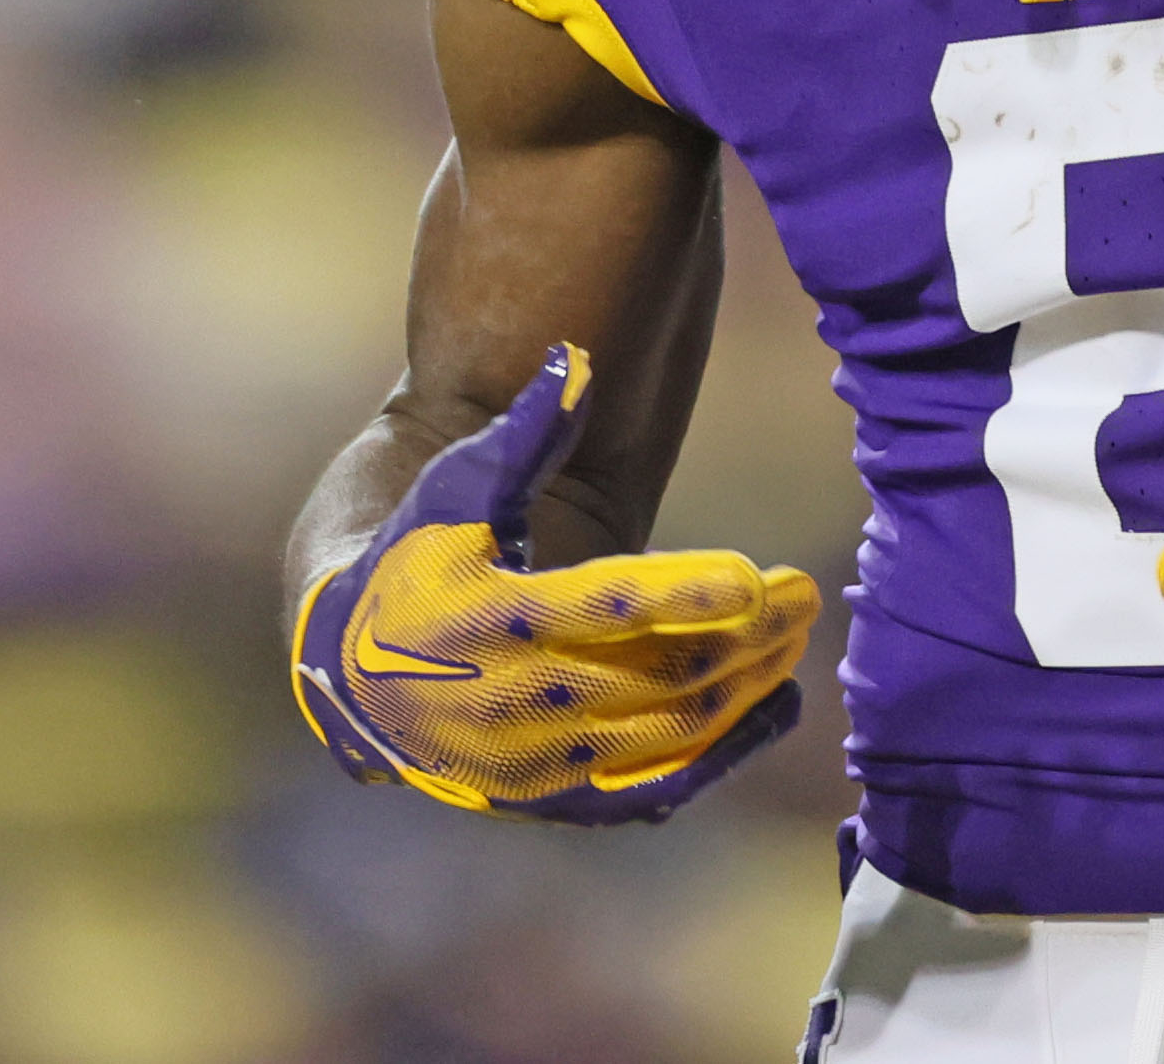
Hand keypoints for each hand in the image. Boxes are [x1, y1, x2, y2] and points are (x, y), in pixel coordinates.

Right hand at [289, 346, 818, 822]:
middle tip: (804, 592)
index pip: (604, 607)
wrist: (358, 681)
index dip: (685, 592)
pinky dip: (728, 752)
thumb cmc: (414, 562)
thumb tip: (573, 358)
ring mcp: (539, 766)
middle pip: (658, 672)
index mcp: (489, 619)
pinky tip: (780, 706)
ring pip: (672, 730)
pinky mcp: (558, 804)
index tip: (755, 573)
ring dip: (748, 684)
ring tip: (797, 633)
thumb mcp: (453, 489)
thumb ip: (522, 433)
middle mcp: (513, 703)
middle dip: (744, 633)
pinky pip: (660, 789)